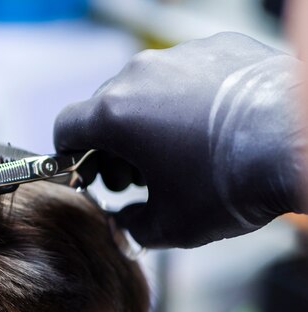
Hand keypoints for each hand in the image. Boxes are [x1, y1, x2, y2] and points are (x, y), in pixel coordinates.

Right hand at [54, 32, 305, 247]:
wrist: (302, 141)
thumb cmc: (229, 185)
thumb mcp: (172, 225)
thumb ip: (131, 226)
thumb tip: (124, 224)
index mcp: (115, 114)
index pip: (66, 127)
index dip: (70, 155)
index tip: (87, 172)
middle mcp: (140, 74)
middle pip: (105, 108)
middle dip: (113, 145)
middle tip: (137, 177)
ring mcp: (180, 55)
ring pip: (145, 89)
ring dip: (148, 121)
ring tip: (178, 153)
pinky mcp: (219, 46)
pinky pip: (185, 75)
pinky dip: (186, 100)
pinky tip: (214, 129)